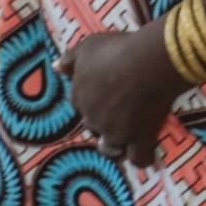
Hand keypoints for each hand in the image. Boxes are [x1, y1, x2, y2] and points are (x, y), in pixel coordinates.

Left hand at [57, 28, 189, 167]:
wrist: (149, 62)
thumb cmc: (119, 50)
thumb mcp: (89, 46)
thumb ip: (70, 59)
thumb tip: (55, 68)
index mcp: (79, 97)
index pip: (80, 103)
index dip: (95, 98)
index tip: (109, 91)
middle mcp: (93, 119)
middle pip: (94, 127)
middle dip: (105, 122)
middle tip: (124, 110)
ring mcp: (116, 132)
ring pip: (111, 148)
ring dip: (117, 145)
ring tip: (130, 139)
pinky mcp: (140, 138)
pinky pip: (139, 158)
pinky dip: (143, 158)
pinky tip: (150, 157)